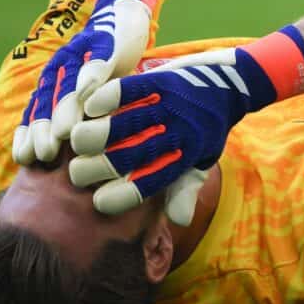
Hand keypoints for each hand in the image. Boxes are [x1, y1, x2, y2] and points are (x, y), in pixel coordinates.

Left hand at [12, 0, 161, 164]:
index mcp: (54, 81)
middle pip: (50, 100)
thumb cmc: (105, 64)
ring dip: (66, 107)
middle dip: (45, 127)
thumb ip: (75, 117)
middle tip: (45, 153)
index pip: (37, 110)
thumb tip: (61, 158)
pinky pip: (97, 60)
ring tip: (65, 131)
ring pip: (70, 83)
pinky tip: (91, 92)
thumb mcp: (87, 92)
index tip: (27, 159)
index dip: (31, 134)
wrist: (121, 15)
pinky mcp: (105, 42)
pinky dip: (92, 74)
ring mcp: (82, 54)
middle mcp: (62, 67)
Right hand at [68, 27, 303, 223]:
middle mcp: (177, 134)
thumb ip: (186, 188)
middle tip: (76, 174)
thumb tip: (178, 222)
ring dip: (93, 135)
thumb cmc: (207, 129)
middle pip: (128, 157)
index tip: (98, 203)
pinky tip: (88, 108)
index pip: (148, 184)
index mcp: (185, 158)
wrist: (230, 85)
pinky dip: (105, 99)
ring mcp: (169, 106)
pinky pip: (129, 90)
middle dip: (95, 169)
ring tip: (74, 142)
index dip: (120, 197)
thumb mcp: (203, 161)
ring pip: (123, 125)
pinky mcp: (162, 81)